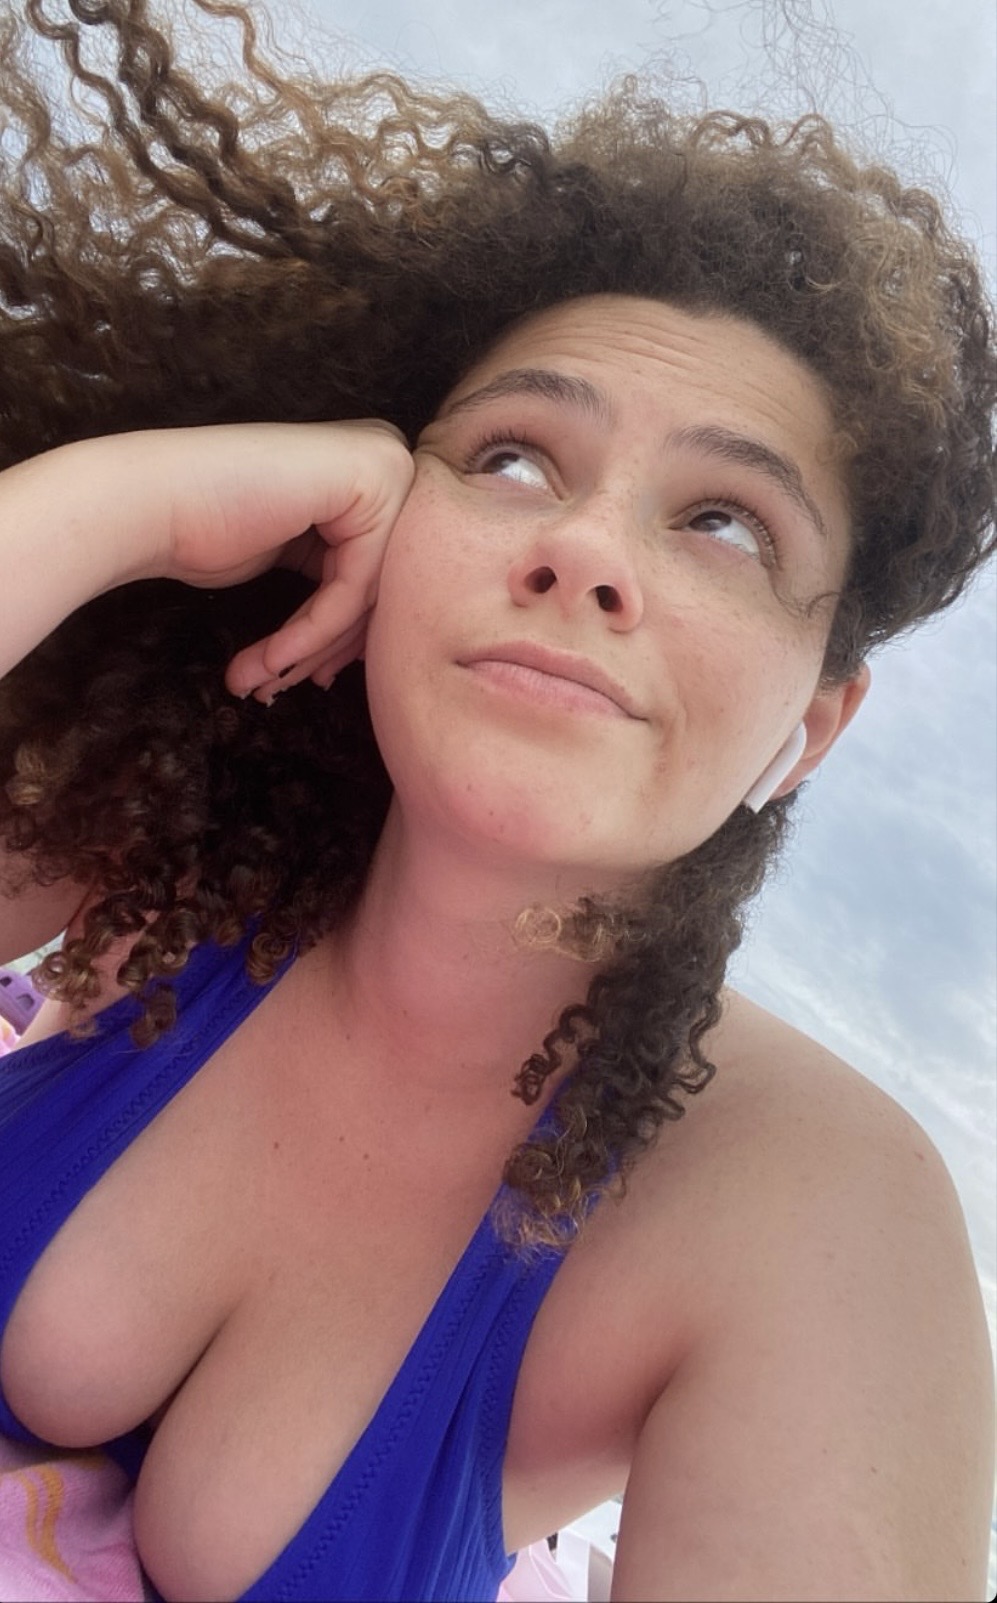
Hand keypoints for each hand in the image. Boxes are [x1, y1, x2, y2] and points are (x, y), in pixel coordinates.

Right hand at [140, 420, 413, 700]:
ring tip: (263, 684)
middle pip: (377, 583)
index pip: (375, 573)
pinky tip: (271, 662)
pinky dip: (311, 632)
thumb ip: (340, 574)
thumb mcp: (294, 550)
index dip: (337, 638)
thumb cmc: (204, 525)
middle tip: (278, 689)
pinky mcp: (371, 482)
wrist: (150, 500)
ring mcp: (383, 462)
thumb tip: (366, 642)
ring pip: (367, 592)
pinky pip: (353, 586)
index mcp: (370, 468)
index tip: (300, 679)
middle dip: (325, 649)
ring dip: (310, 651)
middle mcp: (386, 456)